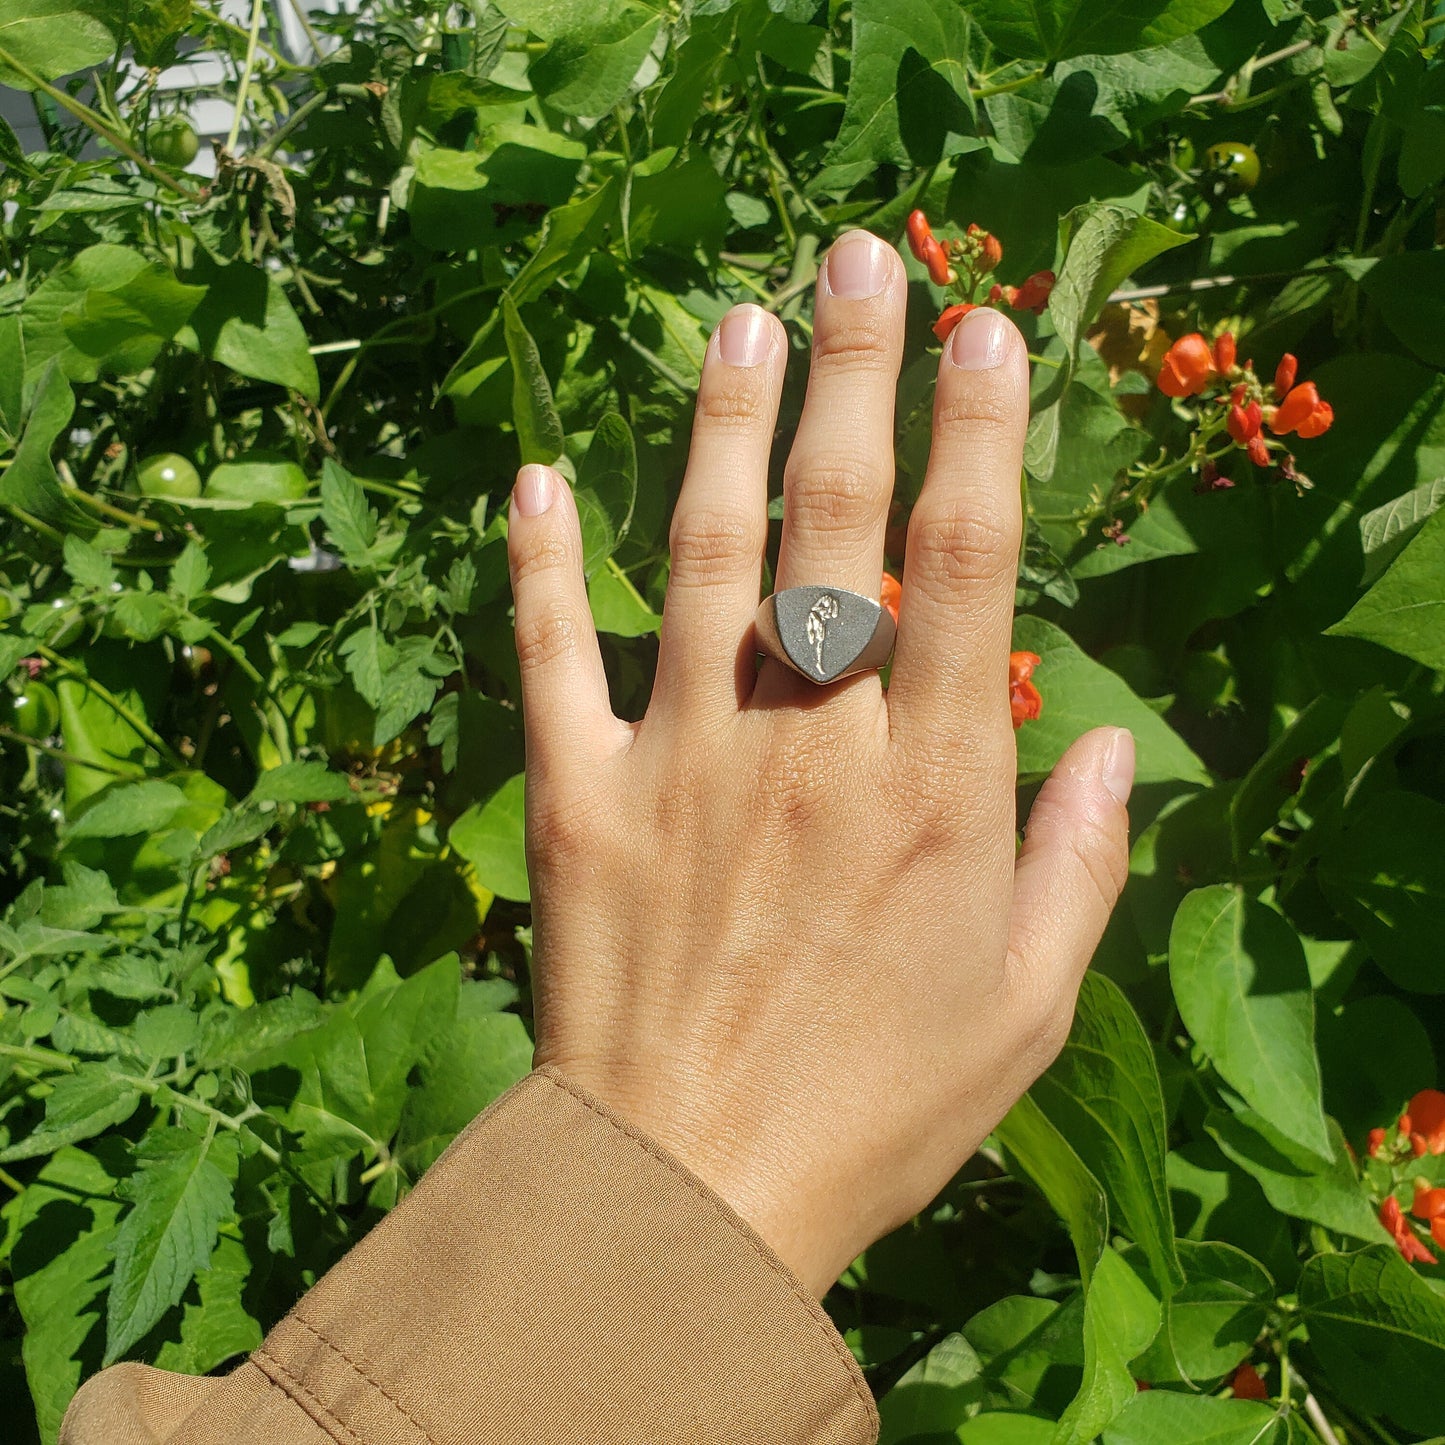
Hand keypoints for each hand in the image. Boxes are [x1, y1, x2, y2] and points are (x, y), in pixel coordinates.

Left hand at [505, 229, 1133, 1299]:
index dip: (983, 434)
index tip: (987, 330)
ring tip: (736, 318)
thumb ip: (1082, 868)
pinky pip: (551, 658)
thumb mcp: (1026, 1009)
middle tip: (859, 253)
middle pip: (835, 523)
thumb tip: (1120, 751)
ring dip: (718, 426)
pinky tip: (530, 478)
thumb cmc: (877, 1111)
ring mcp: (680, 761)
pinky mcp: (578, 802)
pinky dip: (537, 565)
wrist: (688, 1194)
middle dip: (853, 375)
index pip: (966, 568)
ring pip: (698, 554)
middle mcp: (806, 744)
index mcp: (928, 789)